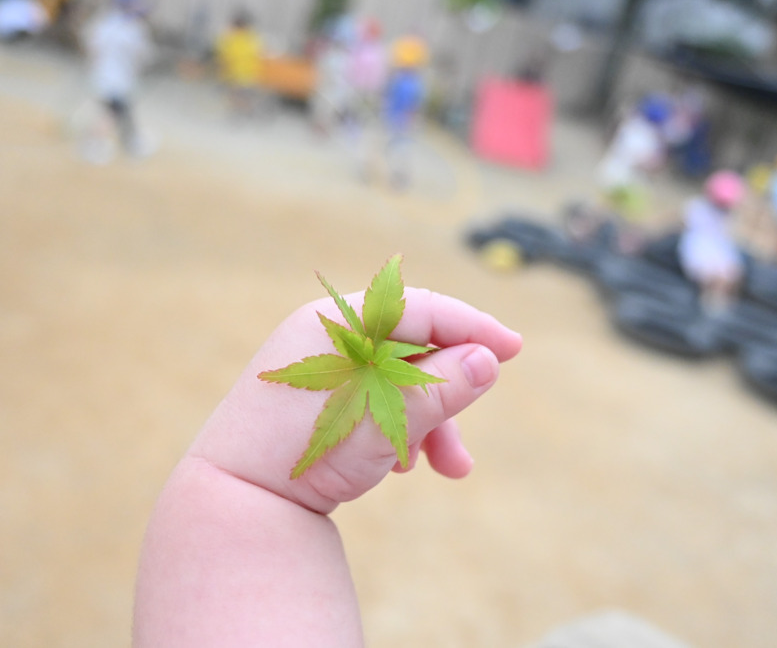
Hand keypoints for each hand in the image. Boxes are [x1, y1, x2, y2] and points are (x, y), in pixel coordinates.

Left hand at [188, 287, 521, 513]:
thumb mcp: (384, 419)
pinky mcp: (318, 399)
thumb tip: (486, 360)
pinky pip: (376, 398)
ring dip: (431, 419)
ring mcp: (321, 368)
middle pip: (414, 349)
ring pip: (399, 380)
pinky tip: (402, 465)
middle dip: (451, 394)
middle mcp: (328, 336)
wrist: (229, 502)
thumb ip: (438, 388)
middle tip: (476, 427)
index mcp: (336, 322)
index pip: (420, 308)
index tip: (513, 348)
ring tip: (448, 467)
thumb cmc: (306, 452)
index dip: (472, 326)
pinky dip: (400, 425)